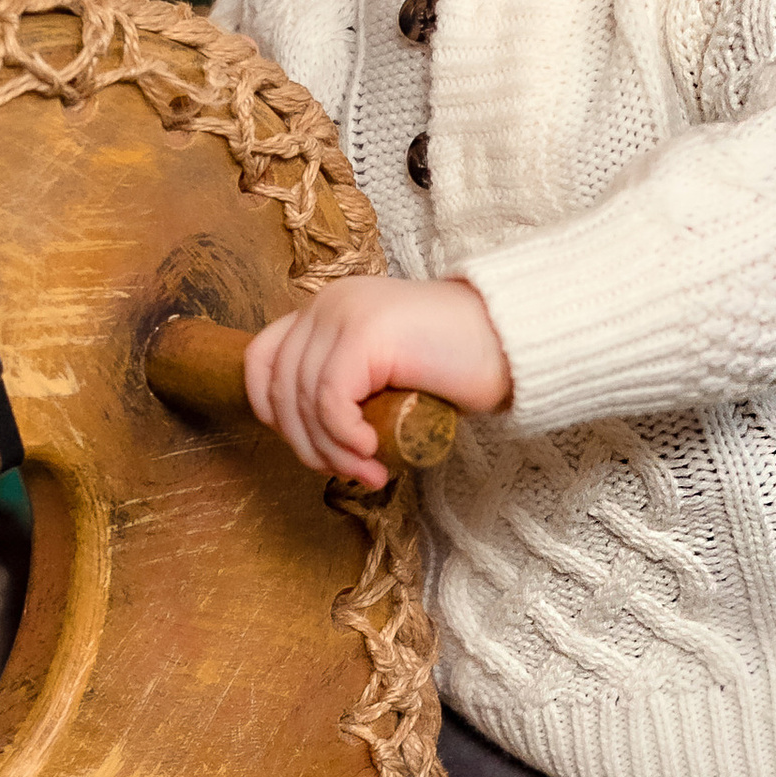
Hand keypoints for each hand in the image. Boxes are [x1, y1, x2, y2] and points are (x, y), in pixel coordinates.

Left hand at [245, 275, 512, 488]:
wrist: (513, 342)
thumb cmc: (459, 365)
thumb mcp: (385, 373)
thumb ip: (347, 385)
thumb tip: (308, 438)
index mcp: (327, 309)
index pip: (262, 359)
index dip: (272, 412)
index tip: (310, 446)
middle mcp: (328, 304)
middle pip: (279, 387)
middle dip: (306, 444)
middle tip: (350, 472)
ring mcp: (343, 313)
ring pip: (303, 400)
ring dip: (332, 451)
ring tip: (368, 472)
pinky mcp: (364, 333)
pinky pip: (329, 400)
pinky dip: (343, 437)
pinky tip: (372, 451)